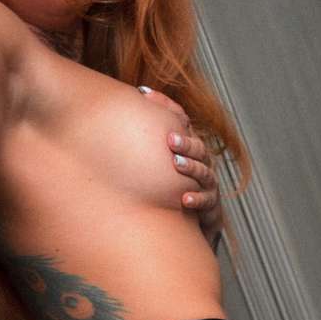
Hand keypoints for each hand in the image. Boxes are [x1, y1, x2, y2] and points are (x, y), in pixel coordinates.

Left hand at [137, 86, 222, 252]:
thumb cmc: (170, 192)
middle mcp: (200, 162)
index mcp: (188, 148)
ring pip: (204, 171)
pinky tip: (184, 199)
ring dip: (191, 167)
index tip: (144, 94)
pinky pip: (207, 201)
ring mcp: (207, 184)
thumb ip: (139, 144)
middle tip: (169, 138)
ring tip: (176, 163)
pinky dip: (196, 199)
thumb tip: (110, 118)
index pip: (182, 121)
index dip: (166, 107)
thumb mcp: (154, 166)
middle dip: (184, 141)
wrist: (192, 224)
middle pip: (197, 146)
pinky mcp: (210, 206)